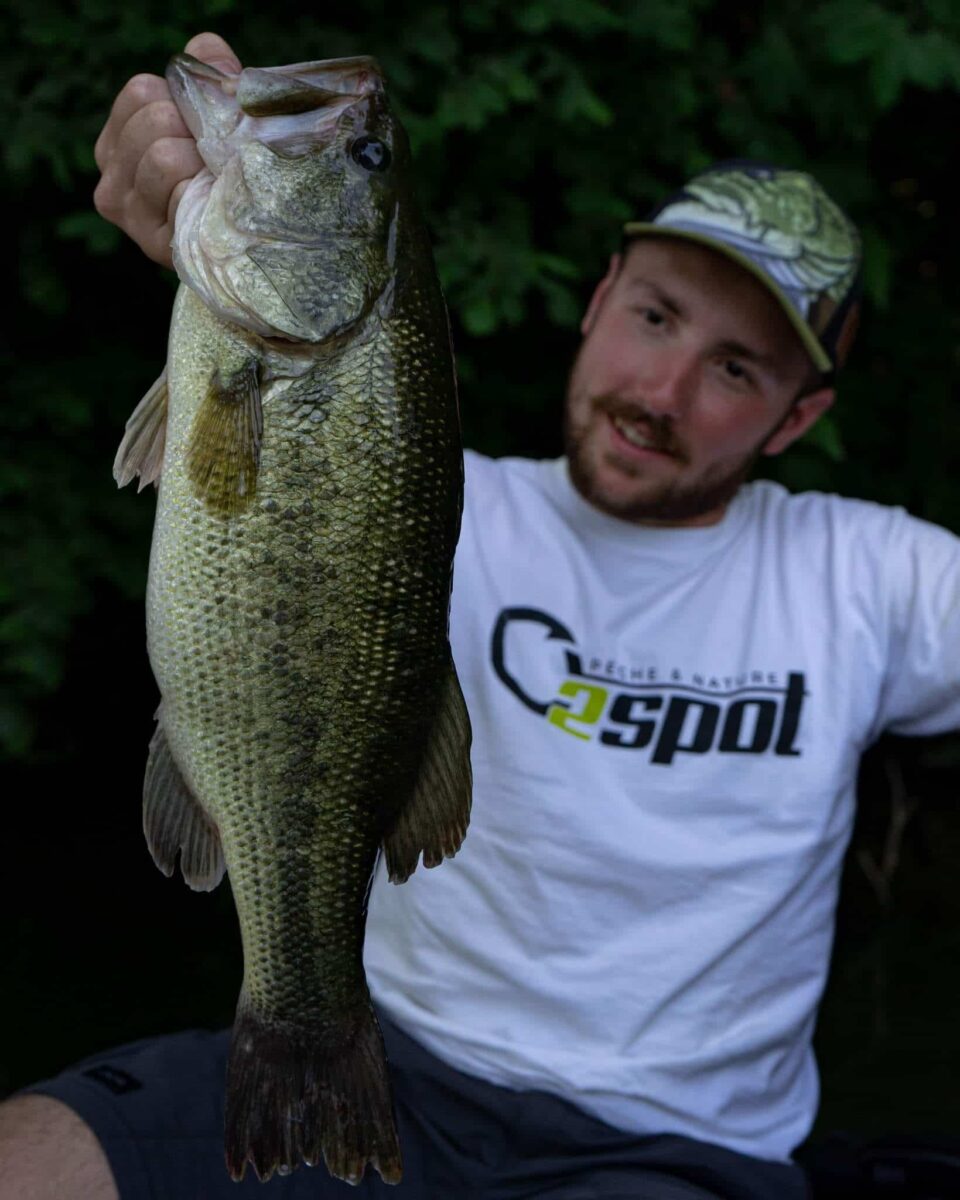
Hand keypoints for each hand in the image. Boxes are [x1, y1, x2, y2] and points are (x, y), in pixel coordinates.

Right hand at [93, 32, 241, 268]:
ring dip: (203, 165)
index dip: (183, 101)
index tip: (203, 128)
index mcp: (118, 141)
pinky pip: (179, 198)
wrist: (253, 243)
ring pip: (163, 158)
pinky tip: (215, 208)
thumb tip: (204, 52)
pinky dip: (205, 196)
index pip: (141, 93)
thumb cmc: (230, 174)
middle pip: (152, 121)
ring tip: (216, 184)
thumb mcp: (220, 118)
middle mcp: (112, 179)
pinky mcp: (154, 244)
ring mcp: (130, 214)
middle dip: (195, 133)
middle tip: (216, 161)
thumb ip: (209, 75)